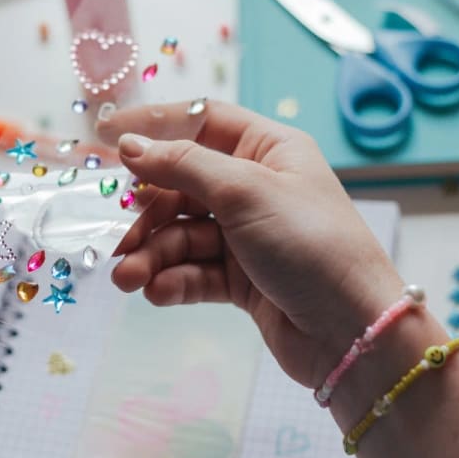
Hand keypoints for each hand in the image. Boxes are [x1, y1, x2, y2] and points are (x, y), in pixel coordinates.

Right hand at [98, 100, 402, 387]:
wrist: (353, 334)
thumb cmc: (311, 245)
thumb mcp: (244, 192)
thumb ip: (181, 165)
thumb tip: (128, 147)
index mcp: (267, 150)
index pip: (201, 123)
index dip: (153, 127)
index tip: (105, 136)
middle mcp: (255, 188)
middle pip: (181, 186)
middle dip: (148, 215)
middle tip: (119, 239)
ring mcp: (247, 235)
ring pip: (181, 234)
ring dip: (152, 255)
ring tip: (129, 278)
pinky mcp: (241, 279)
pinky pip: (193, 271)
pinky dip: (173, 280)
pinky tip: (159, 293)